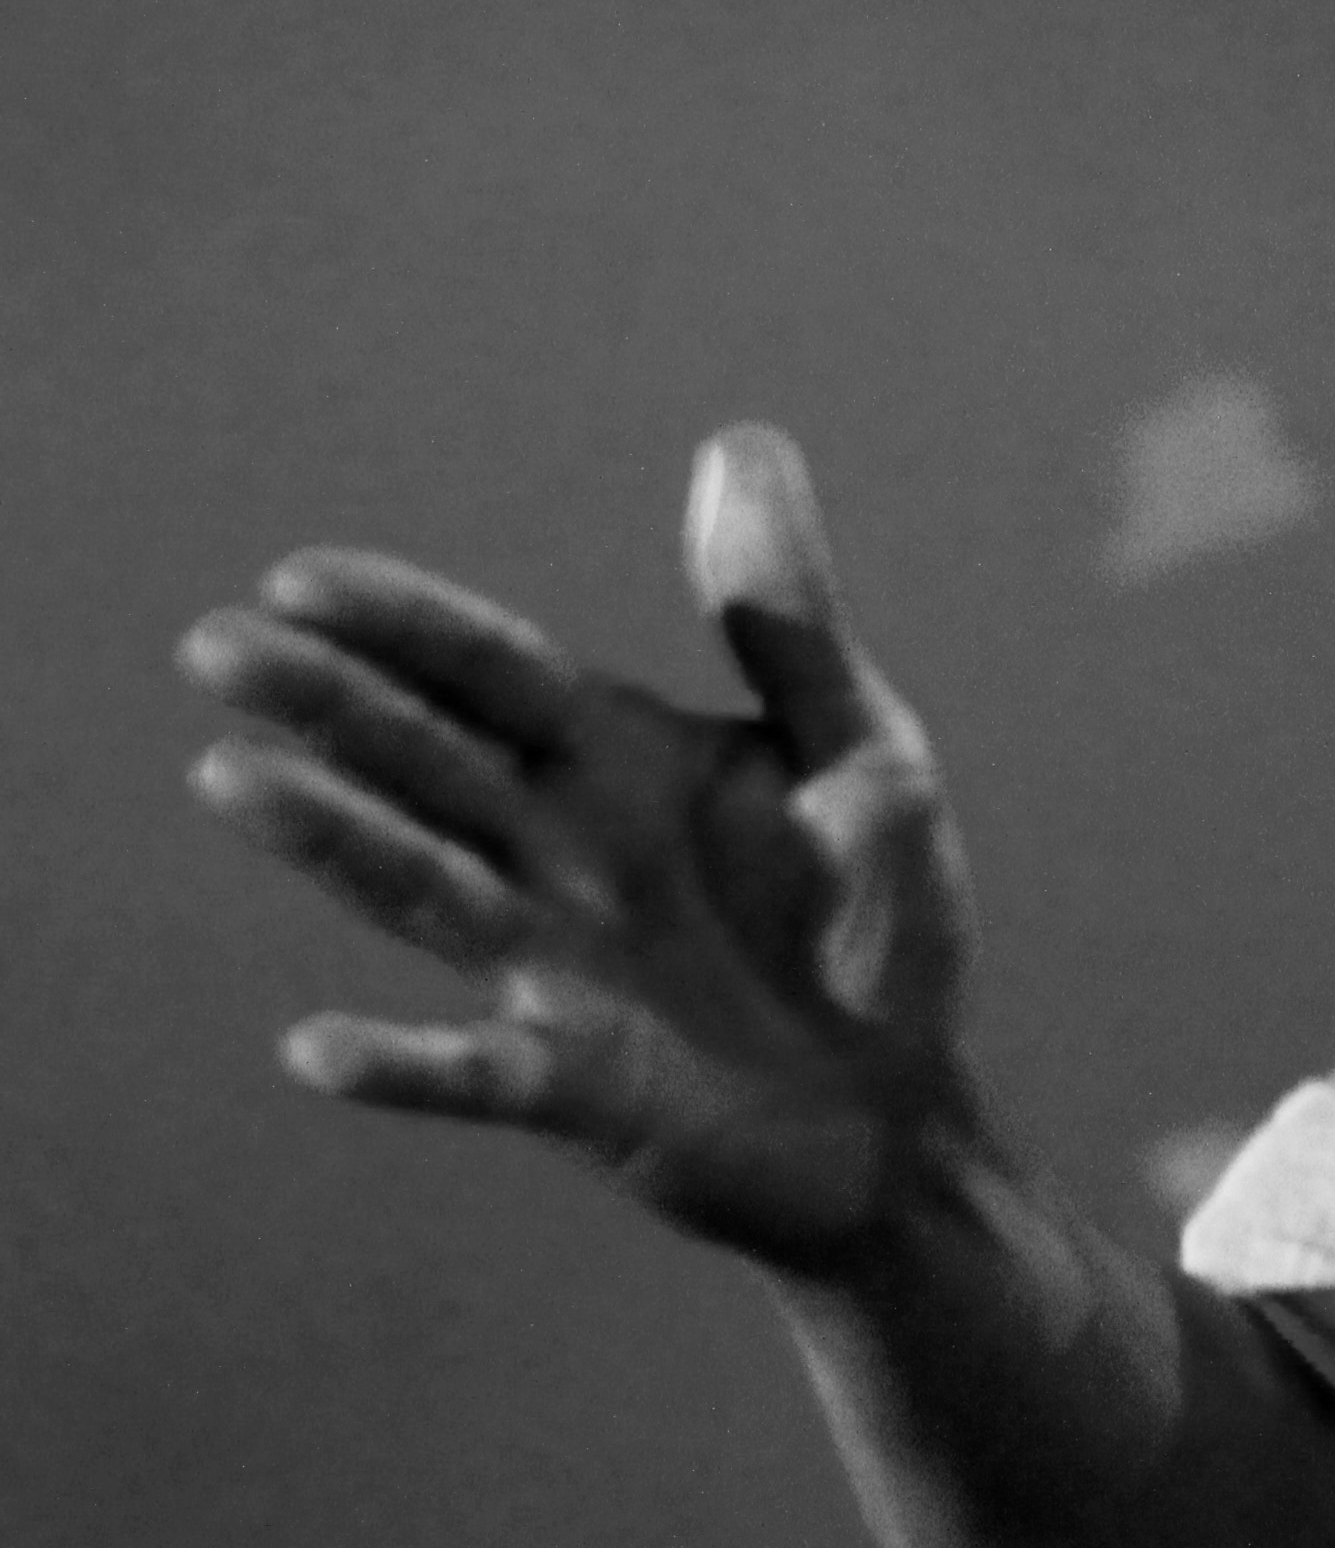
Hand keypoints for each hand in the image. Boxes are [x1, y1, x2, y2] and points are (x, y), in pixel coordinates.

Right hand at [178, 425, 984, 1276]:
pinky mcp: (578, 1089)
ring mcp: (554, 972)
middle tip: (219, 647)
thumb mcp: (862, 746)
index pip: (491, 673)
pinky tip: (323, 1048)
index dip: (405, 624)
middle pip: (428, 762)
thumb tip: (736, 440)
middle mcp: (561, 856)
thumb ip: (789, 616)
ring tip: (232, 777)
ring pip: (424, 890)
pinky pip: (477, 1077)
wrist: (903, 1107)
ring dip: (332, 841)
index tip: (298, 578)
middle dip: (330, 705)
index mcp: (621, 764)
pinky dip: (402, 1065)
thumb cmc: (872, 918)